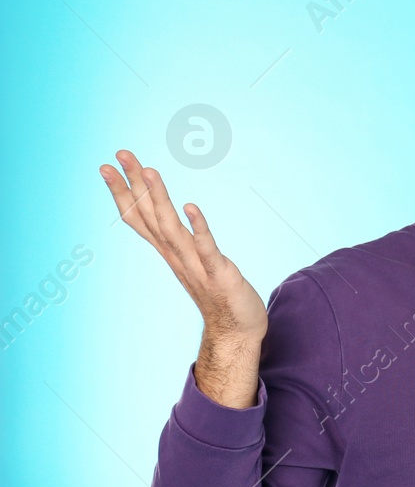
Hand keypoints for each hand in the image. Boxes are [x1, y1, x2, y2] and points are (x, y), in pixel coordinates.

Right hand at [99, 149, 265, 339]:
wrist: (236, 331)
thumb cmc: (216, 293)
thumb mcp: (192, 261)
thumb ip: (179, 241)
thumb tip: (166, 216)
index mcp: (169, 251)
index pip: (138, 217)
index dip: (122, 192)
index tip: (107, 166)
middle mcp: (176, 256)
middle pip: (149, 215)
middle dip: (133, 184)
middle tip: (119, 155)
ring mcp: (195, 265)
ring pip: (171, 227)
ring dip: (159, 198)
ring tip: (149, 171)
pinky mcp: (218, 273)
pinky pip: (206, 248)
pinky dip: (198, 228)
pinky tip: (191, 207)